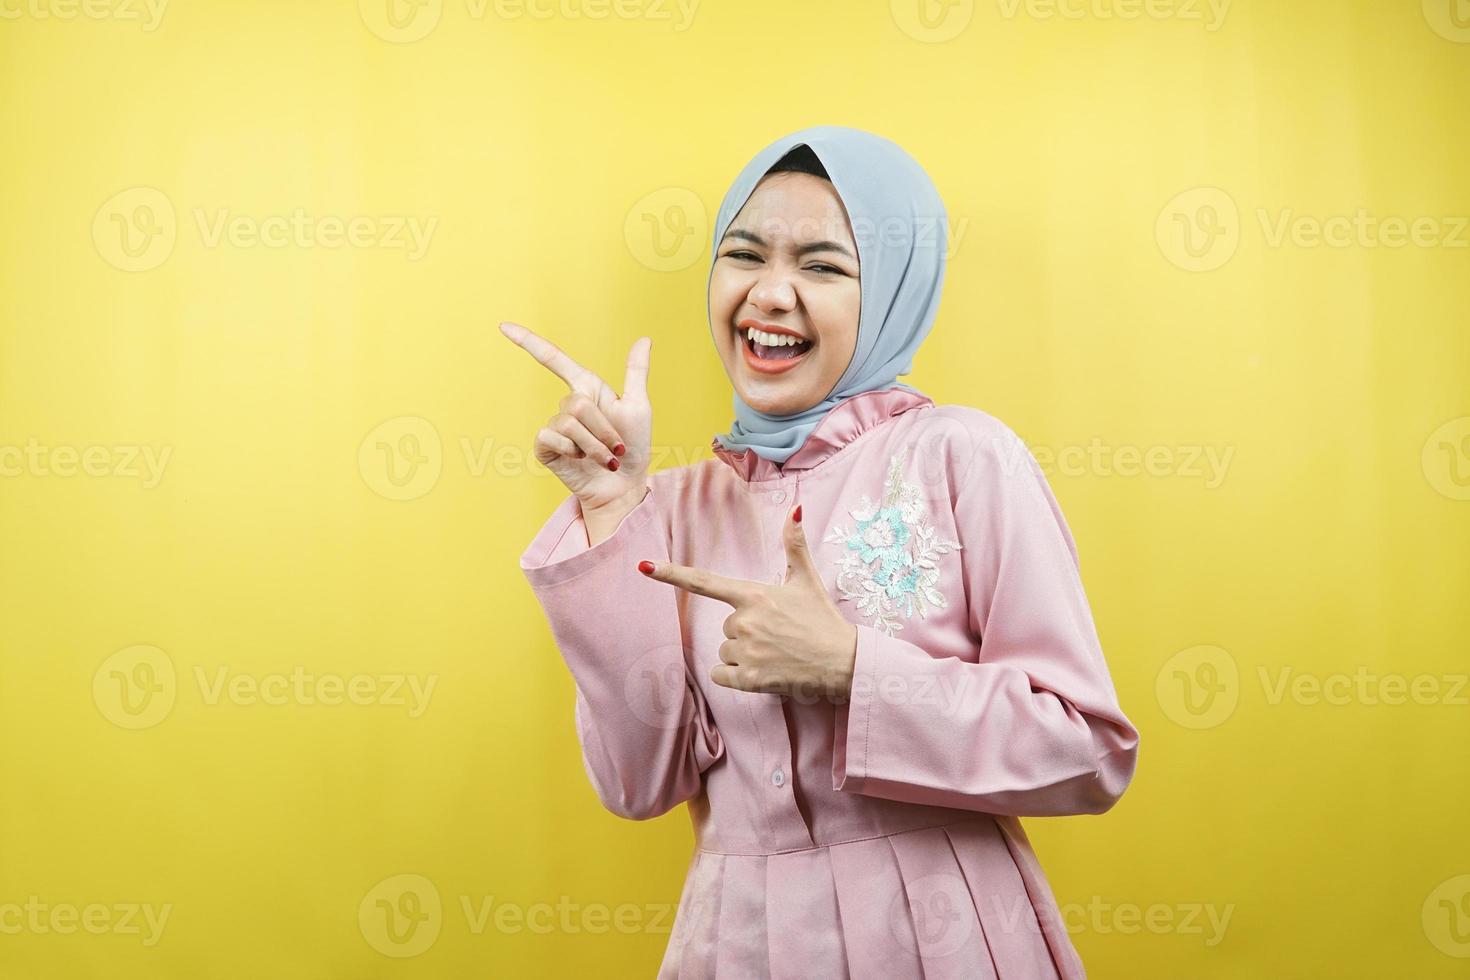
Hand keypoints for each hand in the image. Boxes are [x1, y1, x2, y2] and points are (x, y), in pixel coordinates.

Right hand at [499, 321, 651, 513]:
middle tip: (616, 447)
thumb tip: (644, 338)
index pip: (553, 359)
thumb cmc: (633, 447)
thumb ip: (636, 372)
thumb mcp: (639, 407)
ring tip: (604, 459)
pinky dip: (574, 451)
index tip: (503, 326)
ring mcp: (555, 426)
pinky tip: (580, 461)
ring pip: (569, 424)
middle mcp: (569, 404)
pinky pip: (552, 437)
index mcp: (587, 388)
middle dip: (603, 429)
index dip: (528, 342)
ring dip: (594, 445)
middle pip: (576, 403)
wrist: (624, 486)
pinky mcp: (546, 447)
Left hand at [638, 504, 858, 698]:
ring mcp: (747, 651)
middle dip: (746, 633)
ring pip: (724, 652)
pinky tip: (764, 672)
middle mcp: (745, 621)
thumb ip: (794, 545)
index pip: (704, 582)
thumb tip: (796, 508)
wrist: (844, 662)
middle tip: (778, 635)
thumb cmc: (824, 620)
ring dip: (744, 656)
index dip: (671, 574)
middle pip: (725, 627)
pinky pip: (721, 676)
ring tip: (777, 654)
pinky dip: (736, 678)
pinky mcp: (750, 679)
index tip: (644, 567)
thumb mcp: (808, 580)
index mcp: (754, 594)